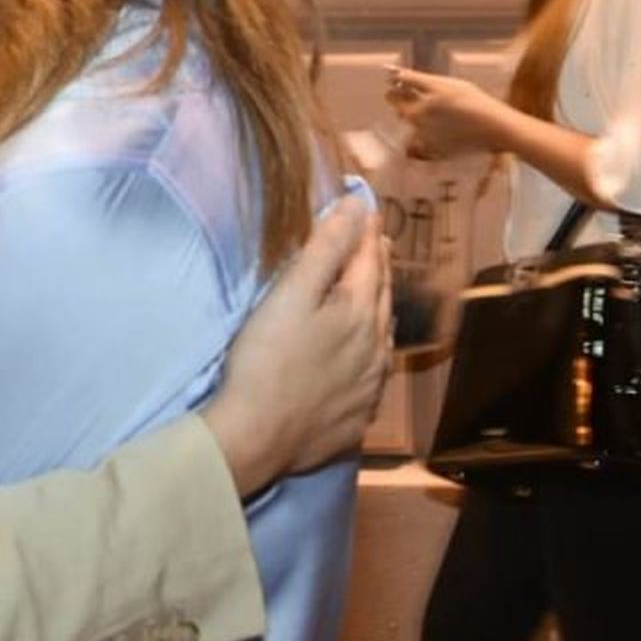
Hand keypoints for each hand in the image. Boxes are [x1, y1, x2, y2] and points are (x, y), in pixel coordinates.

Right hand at [201, 196, 391, 496]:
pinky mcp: (357, 418)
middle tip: (376, 243)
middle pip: (381, 297)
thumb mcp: (290, 294)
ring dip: (378, 309)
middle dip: (378, 266)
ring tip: (373, 293)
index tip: (366, 207)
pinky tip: (361, 358)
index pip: (369, 261)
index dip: (366, 232)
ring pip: (382, 338)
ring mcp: (370, 387)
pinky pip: (373, 376)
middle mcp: (376, 348)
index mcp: (359, 313)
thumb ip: (326, 248)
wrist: (257, 436)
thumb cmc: (266, 358)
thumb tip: (358, 205)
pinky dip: (370, 353)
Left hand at [386, 67, 505, 158]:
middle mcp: (416, 132)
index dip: (398, 87)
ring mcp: (429, 146)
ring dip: (425, 118)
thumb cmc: (469, 101)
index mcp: (412, 113)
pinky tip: (454, 126)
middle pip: (404, 112)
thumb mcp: (440, 84)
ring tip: (447, 111)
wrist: (495, 128)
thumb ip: (413, 79)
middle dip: (411, 102)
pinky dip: (438, 133)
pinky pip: (432, 142)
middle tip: (431, 95)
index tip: (408, 83)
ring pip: (418, 127)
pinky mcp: (442, 155)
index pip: (392, 97)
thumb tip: (390, 72)